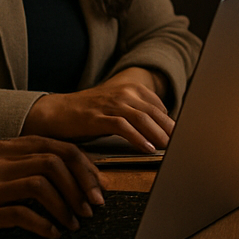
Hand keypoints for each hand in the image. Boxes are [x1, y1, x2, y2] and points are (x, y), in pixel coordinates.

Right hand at [0, 136, 104, 238]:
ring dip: (66, 204)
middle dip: (82, 183)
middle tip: (94, 205)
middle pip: (54, 159)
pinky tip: (52, 234)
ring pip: (41, 183)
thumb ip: (14, 169)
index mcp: (0, 150)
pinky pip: (20, 214)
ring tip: (75, 223)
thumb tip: (56, 181)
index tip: (97, 184)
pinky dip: (44, 224)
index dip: (83, 164)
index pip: (54, 145)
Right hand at [22, 69, 174, 152]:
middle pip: (155, 113)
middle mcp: (124, 93)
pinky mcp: (98, 117)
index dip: (172, 124)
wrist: (55, 111)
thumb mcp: (117, 109)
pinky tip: (147, 148)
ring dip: (159, 135)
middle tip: (182, 146)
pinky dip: (138, 138)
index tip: (182, 139)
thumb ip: (138, 115)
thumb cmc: (88, 114)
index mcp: (132, 89)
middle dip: (171, 131)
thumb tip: (162, 131)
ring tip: (169, 149)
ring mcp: (111, 104)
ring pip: (143, 118)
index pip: (160, 108)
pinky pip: (123, 127)